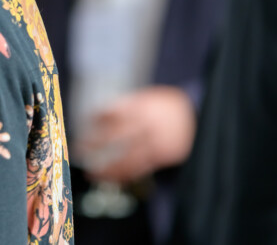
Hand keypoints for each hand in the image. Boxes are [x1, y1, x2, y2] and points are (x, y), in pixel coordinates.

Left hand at [79, 86, 195, 182]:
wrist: (199, 115)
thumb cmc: (167, 106)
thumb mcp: (149, 98)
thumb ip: (128, 107)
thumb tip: (97, 117)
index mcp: (141, 106)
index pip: (112, 113)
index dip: (96, 119)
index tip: (83, 125)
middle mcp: (147, 124)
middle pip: (115, 137)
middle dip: (94, 145)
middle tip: (77, 150)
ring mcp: (156, 141)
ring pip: (127, 159)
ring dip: (108, 169)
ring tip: (91, 174)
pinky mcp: (163, 155)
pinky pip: (140, 168)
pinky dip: (125, 174)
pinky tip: (112, 178)